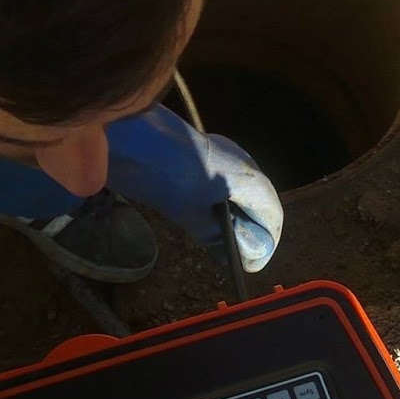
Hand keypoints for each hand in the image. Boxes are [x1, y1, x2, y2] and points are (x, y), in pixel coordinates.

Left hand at [105, 107, 284, 271]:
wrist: (127, 133)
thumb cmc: (162, 175)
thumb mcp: (189, 214)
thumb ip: (216, 235)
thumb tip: (235, 253)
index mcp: (247, 177)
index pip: (272, 215)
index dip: (265, 243)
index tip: (250, 264)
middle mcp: (242, 160)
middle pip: (260, 200)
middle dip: (251, 229)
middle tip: (235, 255)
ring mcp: (224, 151)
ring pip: (242, 190)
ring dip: (235, 215)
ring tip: (219, 238)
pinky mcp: (206, 148)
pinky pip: (225, 179)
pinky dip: (221, 200)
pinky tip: (203, 213)